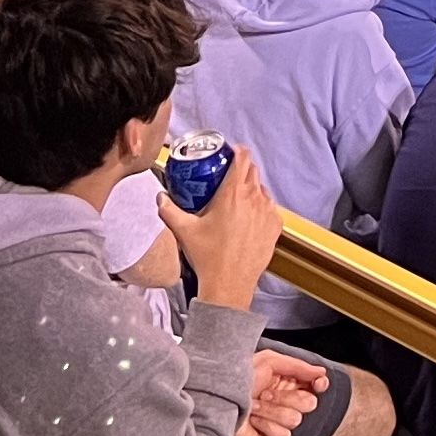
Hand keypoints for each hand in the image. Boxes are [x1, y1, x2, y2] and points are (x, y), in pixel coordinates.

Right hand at [166, 142, 282, 307]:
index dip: (237, 151)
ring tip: (237, 200)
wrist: (229, 285)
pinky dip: (261, 207)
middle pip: (252, 171)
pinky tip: (248, 217)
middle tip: (228, 176)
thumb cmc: (208, 257)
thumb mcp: (184, 231)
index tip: (230, 152)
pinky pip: (270, 208)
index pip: (243, 158)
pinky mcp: (275, 226)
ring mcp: (267, 212)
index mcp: (233, 193)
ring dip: (251, 189)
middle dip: (241, 169)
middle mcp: (254, 198)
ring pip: (262, 189)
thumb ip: (168, 210)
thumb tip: (160, 197)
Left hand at [238, 349, 327, 435]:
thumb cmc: (236, 379)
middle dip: (287, 397)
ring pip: (296, 419)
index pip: (315, 385)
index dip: (319, 384)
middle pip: (309, 403)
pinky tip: (253, 420)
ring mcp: (278, 421)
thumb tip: (321, 372)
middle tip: (266, 393)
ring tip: (254, 406)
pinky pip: (283, 435)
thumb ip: (298, 366)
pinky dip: (266, 426)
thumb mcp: (269, 361)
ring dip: (272, 410)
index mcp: (286, 381)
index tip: (317, 383)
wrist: (216, 402)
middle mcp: (284, 401)